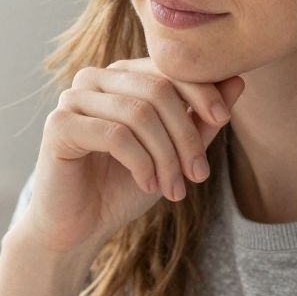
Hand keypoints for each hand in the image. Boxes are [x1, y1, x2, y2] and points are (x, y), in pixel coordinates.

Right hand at [14, 56, 245, 259]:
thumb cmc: (124, 187)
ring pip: (138, 113)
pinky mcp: (58, 126)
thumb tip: (238, 80)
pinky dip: (141, 164)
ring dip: (166, 156)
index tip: (223, 121)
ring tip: (174, 189)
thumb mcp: (173, 153)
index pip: (168, 68)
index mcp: (121, 76)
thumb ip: (201, 119)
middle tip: (199, 175)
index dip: (201, 90)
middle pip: (157, 88)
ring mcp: (72, 99)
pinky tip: (148, 185)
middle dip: (186, 134)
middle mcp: (94, 79)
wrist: (79, 227)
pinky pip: (115, 135)